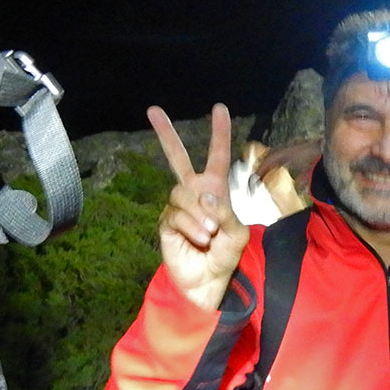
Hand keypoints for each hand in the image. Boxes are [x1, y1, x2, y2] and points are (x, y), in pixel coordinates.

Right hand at [149, 104, 249, 309]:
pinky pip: (175, 214)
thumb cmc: (225, 255)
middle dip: (165, 134)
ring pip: (182, 193)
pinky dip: (191, 227)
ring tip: (210, 233)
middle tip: (153, 110)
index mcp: (215, 189)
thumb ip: (225, 213)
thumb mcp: (237, 234)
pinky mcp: (166, 222)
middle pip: (177, 158)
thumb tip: (205, 194)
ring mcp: (177, 206)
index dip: (219, 133)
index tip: (219, 108)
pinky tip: (200, 239)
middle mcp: (194, 193)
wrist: (208, 280)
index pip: (217, 156)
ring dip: (199, 213)